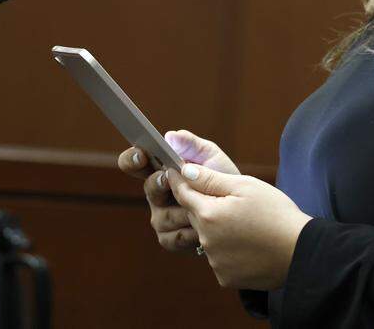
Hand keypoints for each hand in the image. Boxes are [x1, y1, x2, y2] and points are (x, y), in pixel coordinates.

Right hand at [116, 130, 241, 251]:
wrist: (241, 210)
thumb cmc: (223, 179)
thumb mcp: (212, 157)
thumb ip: (192, 145)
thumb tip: (170, 136)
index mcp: (162, 170)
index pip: (135, 163)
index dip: (132, 158)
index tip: (141, 155)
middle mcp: (157, 194)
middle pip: (148, 189)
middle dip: (158, 184)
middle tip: (166, 178)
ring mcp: (161, 217)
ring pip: (162, 216)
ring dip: (184, 211)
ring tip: (203, 207)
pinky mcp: (169, 239)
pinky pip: (172, 238)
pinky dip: (189, 232)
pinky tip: (202, 229)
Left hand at [167, 163, 313, 290]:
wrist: (300, 252)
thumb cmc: (276, 213)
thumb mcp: (246, 186)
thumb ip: (211, 179)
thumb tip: (183, 171)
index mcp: (208, 214)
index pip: (183, 193)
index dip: (180, 181)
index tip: (176, 172)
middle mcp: (205, 240)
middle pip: (195, 216)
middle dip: (205, 206)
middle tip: (231, 200)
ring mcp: (214, 261)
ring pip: (207, 238)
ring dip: (218, 229)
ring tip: (246, 225)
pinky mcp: (225, 277)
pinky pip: (219, 258)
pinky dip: (229, 250)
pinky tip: (249, 245)